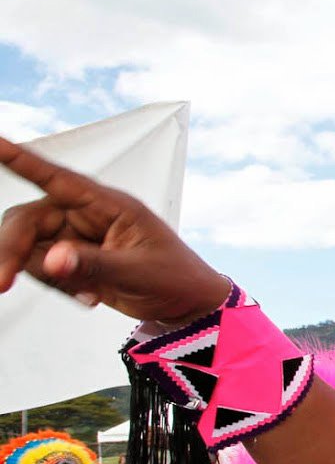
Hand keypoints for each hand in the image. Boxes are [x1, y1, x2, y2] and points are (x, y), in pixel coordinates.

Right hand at [0, 135, 228, 323]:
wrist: (186, 303)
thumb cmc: (174, 277)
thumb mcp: (137, 272)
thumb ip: (93, 265)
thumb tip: (52, 260)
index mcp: (108, 205)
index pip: (58, 178)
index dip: (21, 160)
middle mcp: (85, 215)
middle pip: (26, 221)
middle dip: (11, 250)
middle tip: (1, 283)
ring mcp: (76, 237)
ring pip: (29, 247)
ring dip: (47, 277)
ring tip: (89, 295)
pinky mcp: (72, 259)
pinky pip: (44, 269)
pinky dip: (60, 287)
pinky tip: (91, 297)